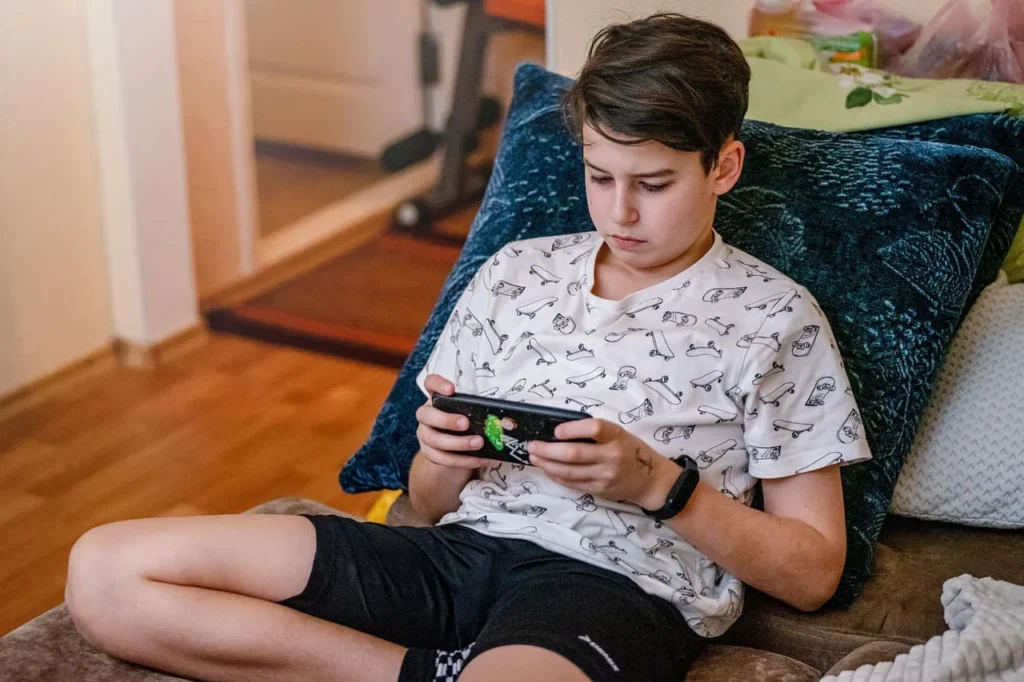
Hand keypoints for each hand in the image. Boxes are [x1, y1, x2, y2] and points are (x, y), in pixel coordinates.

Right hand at [416, 374, 489, 468]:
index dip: (438, 384)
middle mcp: (426, 415)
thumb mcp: (468, 413)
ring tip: (479, 443)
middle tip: (466, 423)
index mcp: (436, 398)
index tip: (451, 389)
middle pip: (425, 415)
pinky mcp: (429, 453)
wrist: (451, 449)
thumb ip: (477, 410)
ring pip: (433, 439)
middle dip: (446, 419)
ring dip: (458, 443)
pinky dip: (463, 460)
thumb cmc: (464, 424)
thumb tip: (506, 419)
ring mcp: (425, 434)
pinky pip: (442, 458)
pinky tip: (479, 459)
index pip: (430, 383)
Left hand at [527, 418, 679, 507]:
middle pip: (573, 454)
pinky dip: (557, 476)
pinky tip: (548, 469)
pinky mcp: (599, 490)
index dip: (571, 429)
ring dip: (547, 464)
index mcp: (616, 436)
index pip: (593, 428)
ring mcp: (605, 476)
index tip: (556, 431)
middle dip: (547, 450)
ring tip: (534, 458)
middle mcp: (611, 456)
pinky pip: (572, 483)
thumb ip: (595, 433)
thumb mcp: (619, 434)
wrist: (651, 480)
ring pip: (569, 471)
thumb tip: (560, 431)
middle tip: (532, 446)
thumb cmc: (630, 450)